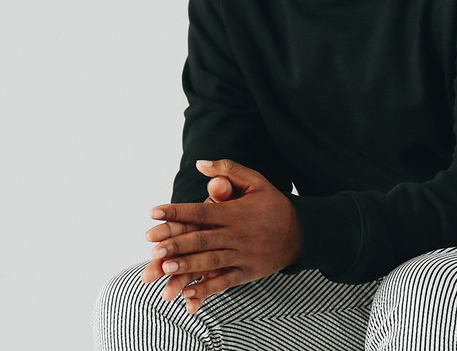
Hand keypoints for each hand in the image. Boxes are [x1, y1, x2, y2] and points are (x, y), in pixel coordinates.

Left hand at [141, 159, 300, 312]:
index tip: (153, 213)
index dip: (176, 211)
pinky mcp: (247, 272)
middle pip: (202, 239)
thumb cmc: (274, 204)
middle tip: (153, 248)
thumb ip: (228, 170)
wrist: (303, 233)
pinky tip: (188, 293)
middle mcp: (236, 234)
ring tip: (165, 268)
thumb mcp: (256, 181)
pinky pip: (225, 282)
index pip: (200, 211)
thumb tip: (200, 163)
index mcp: (234, 212)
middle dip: (177, 243)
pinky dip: (207, 288)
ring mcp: (242, 255)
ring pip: (211, 261)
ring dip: (188, 266)